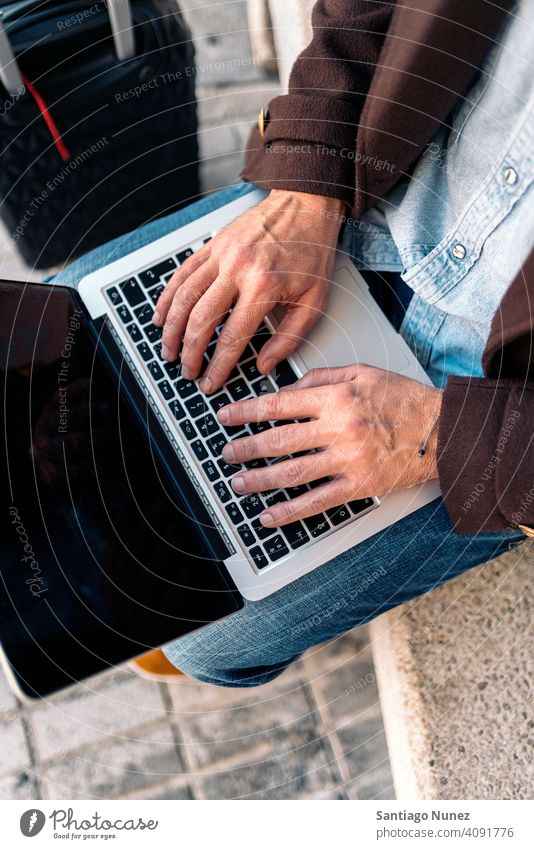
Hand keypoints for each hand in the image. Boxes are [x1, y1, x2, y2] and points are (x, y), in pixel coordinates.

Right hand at [152, 190, 344, 393]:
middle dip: (190, 353)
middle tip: (187, 371)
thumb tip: (264, 365)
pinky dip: (168, 298)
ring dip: (172, 329)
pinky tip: (162, 317)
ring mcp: (221, 254)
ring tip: (169, 351)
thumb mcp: (314, 301)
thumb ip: (290, 338)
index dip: (218, 365)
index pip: (232, 337)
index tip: (210, 382)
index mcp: (264, 286)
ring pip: (184, 297)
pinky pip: (182, 274)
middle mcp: (238, 268)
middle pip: (201, 320)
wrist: (307, 206)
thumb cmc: (313, 252)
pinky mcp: (213, 245)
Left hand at [217, 364, 441, 526]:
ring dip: (259, 480)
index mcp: (336, 398)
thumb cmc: (406, 399)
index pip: (279, 404)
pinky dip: (290, 511)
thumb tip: (289, 387)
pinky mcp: (360, 485)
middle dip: (245, 448)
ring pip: (291, 473)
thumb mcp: (364, 372)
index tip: (226, 417)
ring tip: (239, 483)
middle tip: (226, 453)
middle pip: (278, 440)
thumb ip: (323, 376)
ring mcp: (348, 460)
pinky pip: (317, 501)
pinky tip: (270, 516)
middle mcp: (338, 428)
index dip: (246, 412)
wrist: (445, 430)